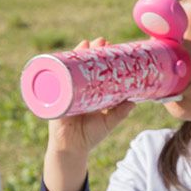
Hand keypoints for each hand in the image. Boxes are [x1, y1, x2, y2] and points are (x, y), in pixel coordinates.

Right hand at [46, 38, 134, 156]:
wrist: (72, 150)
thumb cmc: (90, 135)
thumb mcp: (109, 121)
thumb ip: (121, 112)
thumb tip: (135, 100)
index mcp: (88, 92)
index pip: (94, 70)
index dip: (100, 58)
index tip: (109, 45)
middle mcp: (75, 89)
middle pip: (81, 65)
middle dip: (89, 51)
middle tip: (100, 41)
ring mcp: (64, 93)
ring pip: (68, 69)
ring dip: (75, 55)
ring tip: (84, 45)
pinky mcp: (54, 100)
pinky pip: (54, 83)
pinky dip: (56, 71)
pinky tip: (60, 60)